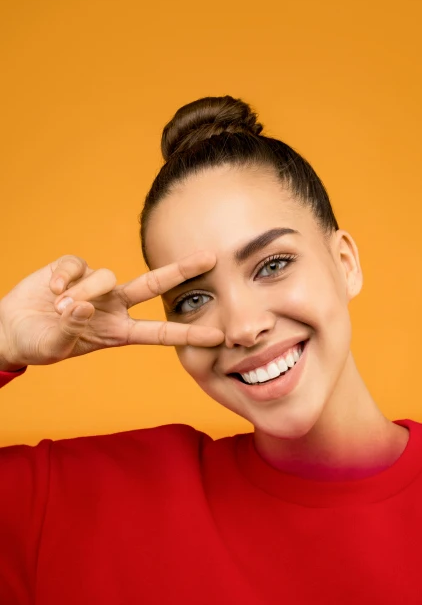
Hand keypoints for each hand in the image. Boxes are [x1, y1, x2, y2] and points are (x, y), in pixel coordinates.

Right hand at [0, 252, 223, 368]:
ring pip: (105, 277)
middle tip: (210, 258)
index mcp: (118, 332)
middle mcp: (113, 306)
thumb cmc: (39, 344)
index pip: (160, 332)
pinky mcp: (75, 269)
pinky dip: (64, 277)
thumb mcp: (56, 346)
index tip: (218, 336)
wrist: (11, 329)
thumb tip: (82, 304)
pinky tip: (51, 290)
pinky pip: (77, 265)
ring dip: (82, 292)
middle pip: (153, 285)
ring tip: (58, 309)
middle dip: (181, 271)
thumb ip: (71, 328)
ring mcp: (95, 286)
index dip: (188, 333)